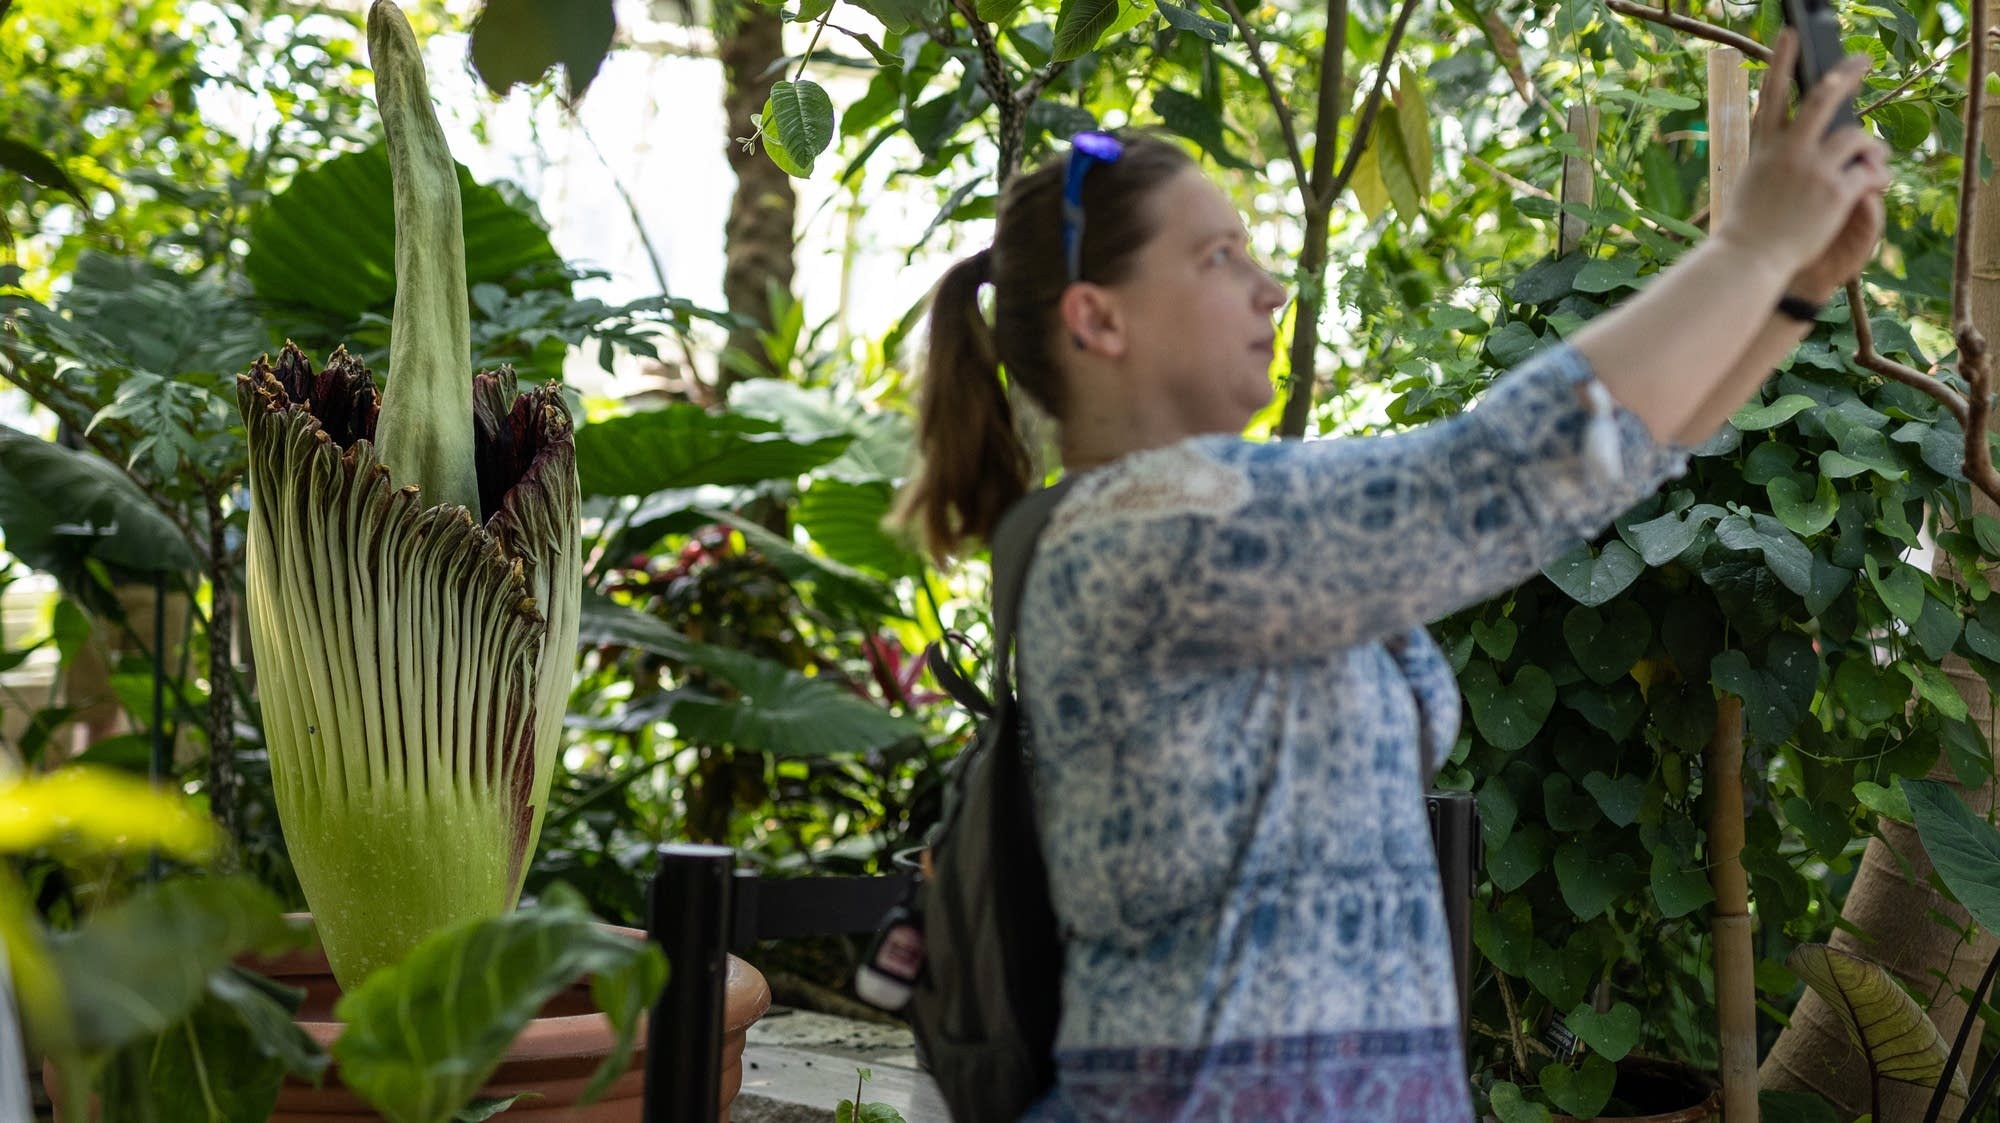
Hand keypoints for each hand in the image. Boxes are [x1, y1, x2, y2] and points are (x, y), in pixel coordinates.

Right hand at [1713, 29, 1892, 280]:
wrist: (1748, 260)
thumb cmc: (1748, 229)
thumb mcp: (1753, 182)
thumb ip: (1775, 157)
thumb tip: (1797, 138)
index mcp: (1765, 148)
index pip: (1772, 94)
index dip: (1780, 61)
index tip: (1789, 34)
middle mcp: (1789, 152)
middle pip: (1823, 98)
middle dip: (1847, 73)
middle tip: (1862, 60)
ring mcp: (1813, 170)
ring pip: (1856, 138)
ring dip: (1871, 148)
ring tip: (1874, 160)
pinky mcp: (1835, 192)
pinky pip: (1869, 172)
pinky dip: (1876, 177)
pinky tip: (1875, 186)